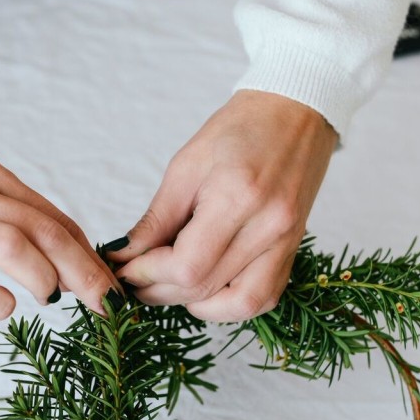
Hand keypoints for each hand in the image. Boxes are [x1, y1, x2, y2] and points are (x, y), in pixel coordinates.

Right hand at [0, 154, 117, 318]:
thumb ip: (13, 217)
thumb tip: (69, 254)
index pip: (51, 216)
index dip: (87, 254)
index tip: (108, 284)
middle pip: (41, 230)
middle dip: (83, 270)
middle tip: (104, 303)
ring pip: (12, 247)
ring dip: (44, 278)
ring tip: (51, 298)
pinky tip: (6, 308)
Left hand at [107, 90, 336, 321]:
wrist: (295, 113)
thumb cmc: (238, 130)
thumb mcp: (186, 166)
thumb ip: (156, 219)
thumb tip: (125, 255)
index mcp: (238, 197)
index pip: (186, 265)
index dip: (148, 274)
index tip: (125, 269)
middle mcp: (268, 227)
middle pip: (205, 287)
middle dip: (160, 290)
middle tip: (136, 280)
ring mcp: (287, 243)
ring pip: (238, 304)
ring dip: (195, 305)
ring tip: (169, 286)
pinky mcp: (294, 250)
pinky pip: (263, 298)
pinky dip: (230, 305)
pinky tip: (207, 290)